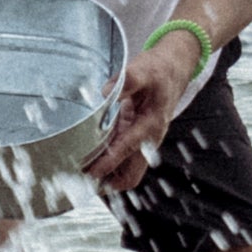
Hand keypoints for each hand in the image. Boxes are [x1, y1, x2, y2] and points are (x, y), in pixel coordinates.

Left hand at [81, 43, 192, 191]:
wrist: (173, 69)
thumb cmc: (159, 71)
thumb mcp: (144, 69)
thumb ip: (128, 80)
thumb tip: (107, 91)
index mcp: (152, 123)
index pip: (128, 148)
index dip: (109, 162)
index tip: (91, 172)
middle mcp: (148, 138)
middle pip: (131, 175)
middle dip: (108, 181)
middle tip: (80, 180)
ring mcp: (141, 141)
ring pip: (126, 172)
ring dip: (106, 176)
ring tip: (79, 175)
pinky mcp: (134, 138)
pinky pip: (121, 161)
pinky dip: (107, 165)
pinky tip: (87, 161)